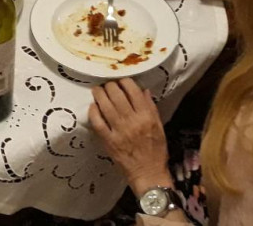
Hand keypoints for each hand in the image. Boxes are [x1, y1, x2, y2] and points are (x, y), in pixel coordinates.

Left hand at [89, 79, 172, 194]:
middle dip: (109, 85)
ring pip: (105, 105)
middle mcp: (132, 121)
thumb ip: (151, 107)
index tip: (120, 81)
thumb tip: (142, 90)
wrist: (148, 172)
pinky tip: (93, 106)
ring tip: (97, 90)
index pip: (132, 90)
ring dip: (99, 94)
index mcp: (146, 116)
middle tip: (107, 85)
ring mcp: (119, 131)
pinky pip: (97, 122)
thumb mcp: (159, 126)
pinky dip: (93, 111)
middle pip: (116, 94)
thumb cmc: (156, 150)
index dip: (124, 81)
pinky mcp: (109, 140)